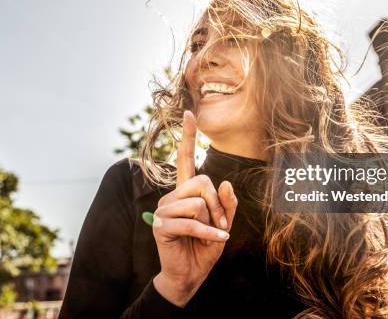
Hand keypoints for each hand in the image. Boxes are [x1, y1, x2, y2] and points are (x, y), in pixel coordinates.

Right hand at [152, 110, 237, 306]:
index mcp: (186, 192)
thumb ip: (227, 204)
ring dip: (212, 221)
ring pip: (197, 202)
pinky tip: (213, 240)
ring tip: (211, 234)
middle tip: (221, 223)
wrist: (190, 274)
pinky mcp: (160, 226)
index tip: (190, 113)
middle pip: (201, 182)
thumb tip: (226, 183)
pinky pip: (191, 222)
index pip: (185, 159)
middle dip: (218, 204)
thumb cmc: (205, 247)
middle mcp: (172, 196)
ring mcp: (164, 210)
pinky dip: (208, 233)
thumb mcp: (223, 223)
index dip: (188, 136)